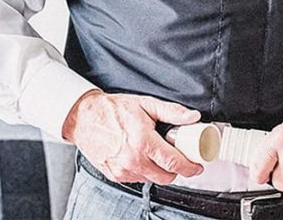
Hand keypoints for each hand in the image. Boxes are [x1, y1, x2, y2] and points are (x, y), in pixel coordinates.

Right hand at [62, 89, 204, 183]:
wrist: (85, 118)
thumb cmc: (114, 109)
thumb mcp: (146, 104)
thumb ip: (172, 111)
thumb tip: (192, 117)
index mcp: (143, 142)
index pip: (174, 162)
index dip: (190, 167)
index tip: (197, 166)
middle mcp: (133, 160)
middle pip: (166, 177)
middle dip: (176, 169)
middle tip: (178, 157)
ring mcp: (123, 170)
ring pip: (152, 179)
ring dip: (159, 170)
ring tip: (156, 152)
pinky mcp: (116, 176)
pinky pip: (138, 179)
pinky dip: (144, 170)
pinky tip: (141, 155)